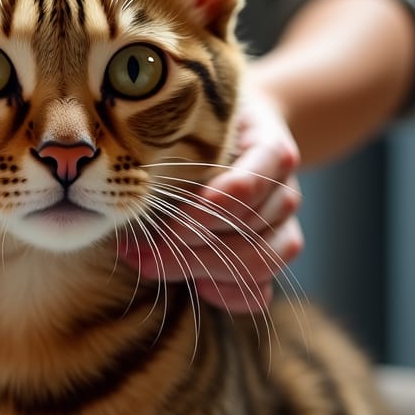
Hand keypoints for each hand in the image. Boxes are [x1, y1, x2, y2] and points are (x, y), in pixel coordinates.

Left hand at [119, 83, 303, 312]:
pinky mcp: (272, 254)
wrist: (242, 129)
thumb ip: (174, 147)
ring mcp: (284, 225)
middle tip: (136, 251)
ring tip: (151, 263)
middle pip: (247, 231)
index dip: (202, 209)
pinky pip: (260, 292)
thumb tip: (129, 190)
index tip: (160, 219)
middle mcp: (286, 190)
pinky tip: (193, 283)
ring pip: (258, 263)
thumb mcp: (192, 120)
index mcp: (271, 150)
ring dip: (201, 269)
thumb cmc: (205, 125)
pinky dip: (226, 294)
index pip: (245, 186)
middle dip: (188, 247)